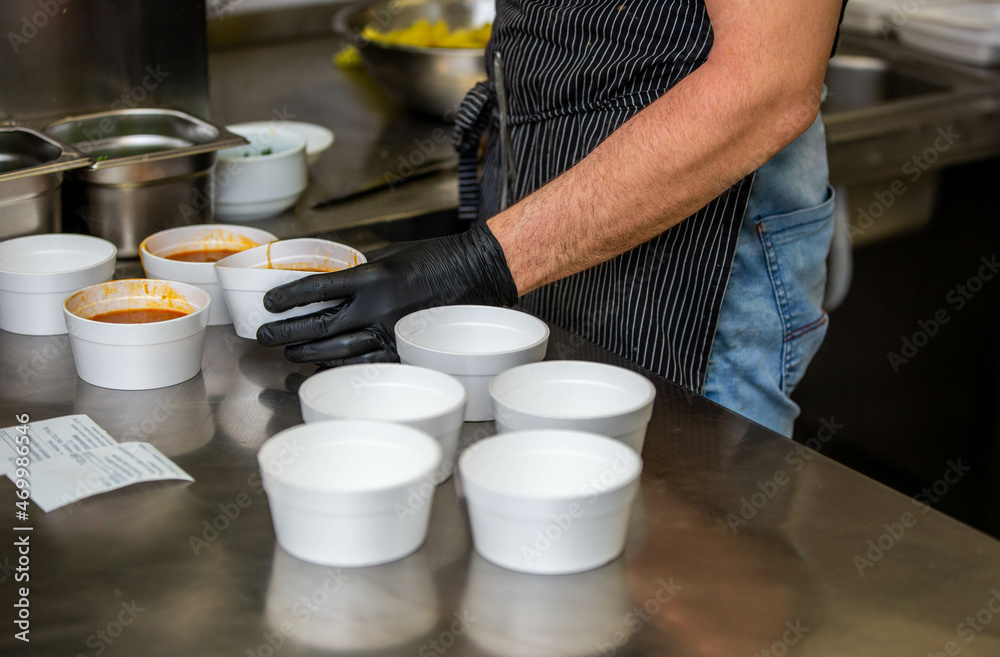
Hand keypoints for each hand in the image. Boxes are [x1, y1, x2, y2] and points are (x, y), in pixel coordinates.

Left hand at [256, 224, 517, 366]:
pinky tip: (324, 367)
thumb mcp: (393, 254)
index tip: (268, 302)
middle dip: (285, 332)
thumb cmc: (440, 259)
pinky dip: (340, 368)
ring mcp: (391, 333)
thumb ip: (362, 270)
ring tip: (289, 352)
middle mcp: (377, 308)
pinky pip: (364, 366)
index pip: (317, 288)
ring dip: (307, 352)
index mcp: (372, 278)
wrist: (479, 275)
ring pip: (336, 351)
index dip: (287, 297)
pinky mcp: (405, 351)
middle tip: (265, 335)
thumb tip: (334, 280)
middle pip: (318, 326)